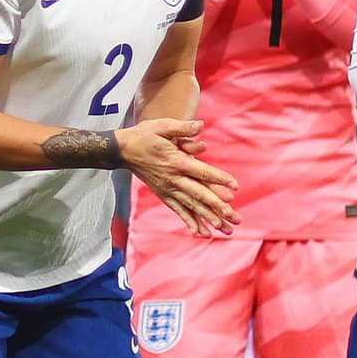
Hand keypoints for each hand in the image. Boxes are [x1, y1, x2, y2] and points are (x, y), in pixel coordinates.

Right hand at [118, 119, 237, 238]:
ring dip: (209, 219)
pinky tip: (201, 233)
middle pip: (199, 195)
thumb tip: (200, 125)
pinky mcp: (163, 194)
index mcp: (176, 162)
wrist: (121, 151)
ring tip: (225, 230)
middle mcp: (173, 179)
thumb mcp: (162, 126)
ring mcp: (167, 188)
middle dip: (218, 207)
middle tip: (235, 218)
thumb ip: (182, 127)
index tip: (235, 187)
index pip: (202, 172)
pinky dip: (189, 221)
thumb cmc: (144, 135)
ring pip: (191, 206)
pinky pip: (178, 210)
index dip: (219, 179)